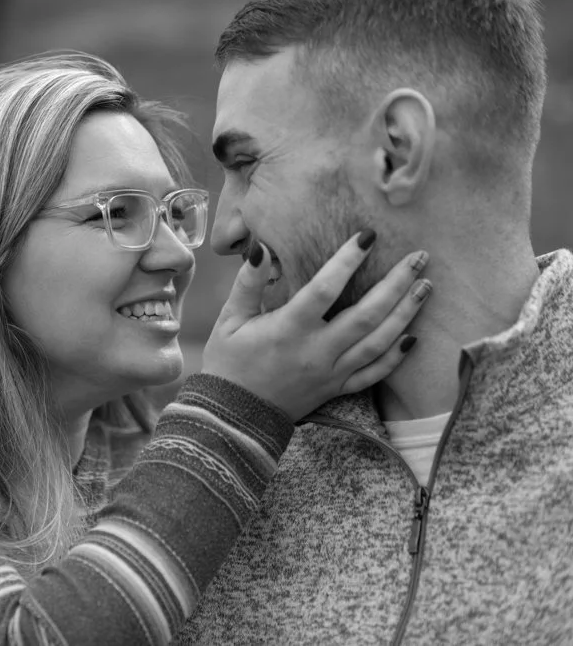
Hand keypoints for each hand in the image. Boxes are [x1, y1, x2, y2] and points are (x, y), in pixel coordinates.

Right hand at [201, 230, 429, 420]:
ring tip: (425, 287)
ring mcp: (331, 372)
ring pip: (378, 342)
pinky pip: (373, 374)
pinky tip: (413, 337)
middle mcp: (316, 351)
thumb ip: (248, 284)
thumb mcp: (229, 321)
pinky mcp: (336, 389)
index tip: (368, 236)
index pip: (325, 289)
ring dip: (406, 313)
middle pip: (367, 314)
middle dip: (397, 283)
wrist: (233, 417)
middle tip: (419, 257)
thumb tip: (261, 249)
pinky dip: (396, 357)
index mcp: (289, 329)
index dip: (347, 260)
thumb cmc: (228, 364)